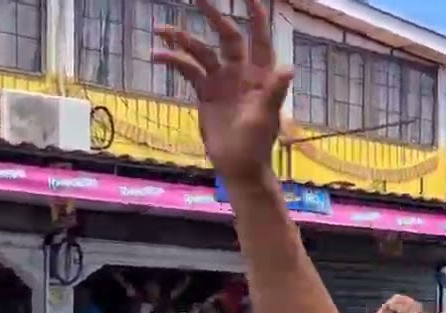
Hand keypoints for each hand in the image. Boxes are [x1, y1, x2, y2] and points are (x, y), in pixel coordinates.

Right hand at [154, 0, 291, 181]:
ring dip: (182, 38)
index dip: (257, 17)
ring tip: (161, 29)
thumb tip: (289, 68)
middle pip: (227, 36)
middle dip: (213, 14)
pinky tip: (156, 56)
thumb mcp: (265, 116)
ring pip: (201, 50)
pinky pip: (187, 69)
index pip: (260, 39)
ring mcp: (221, 80)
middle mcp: (241, 72)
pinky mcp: (205, 91)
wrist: (237, 165)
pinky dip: (173, 61)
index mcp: (260, 75)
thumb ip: (275, 91)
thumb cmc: (256, 143)